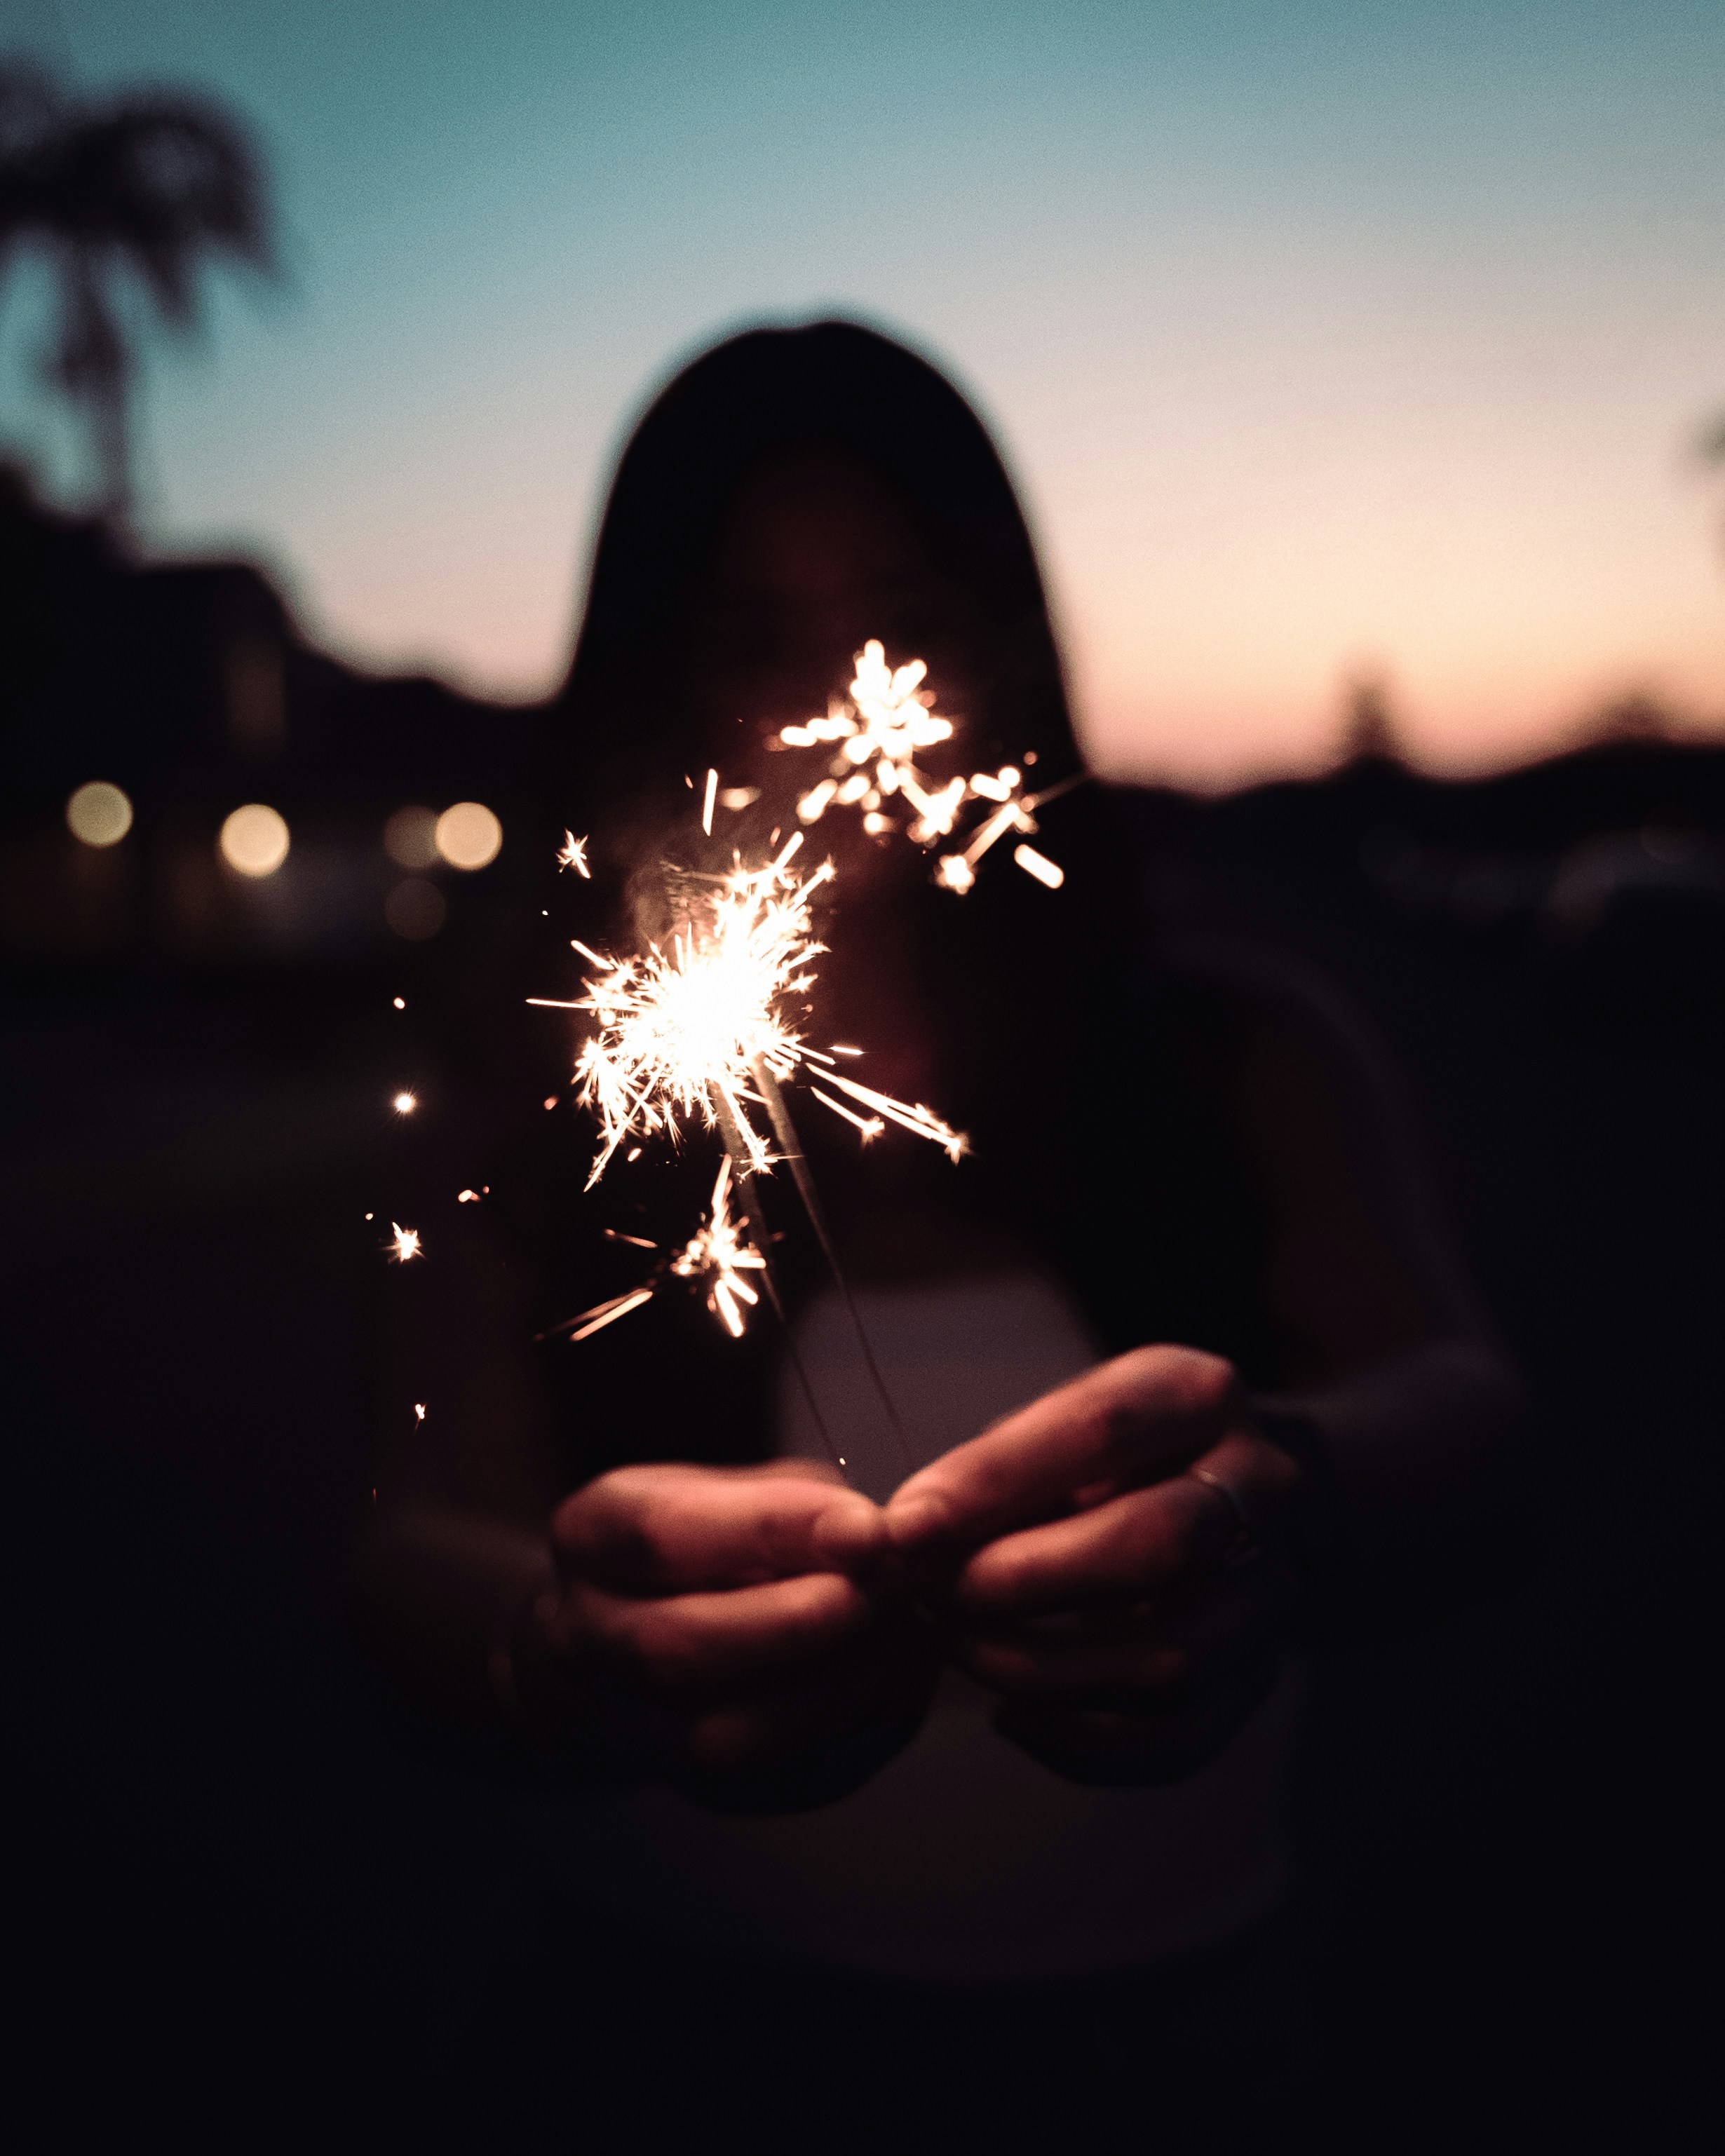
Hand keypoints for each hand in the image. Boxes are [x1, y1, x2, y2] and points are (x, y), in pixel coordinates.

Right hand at [520, 1460, 937, 1809]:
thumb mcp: (737, 1486)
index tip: (872, 1528)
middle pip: (680, 1646)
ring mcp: (635, 1730)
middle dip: (805, 1619)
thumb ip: (799, 1504)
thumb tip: (880, 1537)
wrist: (649, 1631)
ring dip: (840, 1685)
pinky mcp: (704, 1793)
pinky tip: (903, 1675)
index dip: (775, 1531)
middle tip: (897, 1586)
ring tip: (910, 1630)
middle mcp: (587, 1642)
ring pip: (728, 1737)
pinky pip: (785, 1780)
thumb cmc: (711, 1542)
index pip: (665, 1537)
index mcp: (591, 1539)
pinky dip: (860, 1731)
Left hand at [884, 1347, 1305, 1783]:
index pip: (1101, 1430)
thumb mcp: (1059, 1423)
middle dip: (1022, 1582)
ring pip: (1168, 1658)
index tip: (902, 1530)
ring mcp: (1271, 1592)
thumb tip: (902, 1540)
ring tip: (960, 1650)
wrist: (1226, 1499)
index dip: (992, 1483)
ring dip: (1040, 1667)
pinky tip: (1012, 1714)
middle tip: (932, 1596)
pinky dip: (1080, 1741)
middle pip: (1154, 1545)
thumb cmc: (1107, 1459)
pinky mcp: (1259, 1678)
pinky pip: (1176, 1737)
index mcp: (1200, 1397)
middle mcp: (1262, 1489)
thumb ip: (992, 1472)